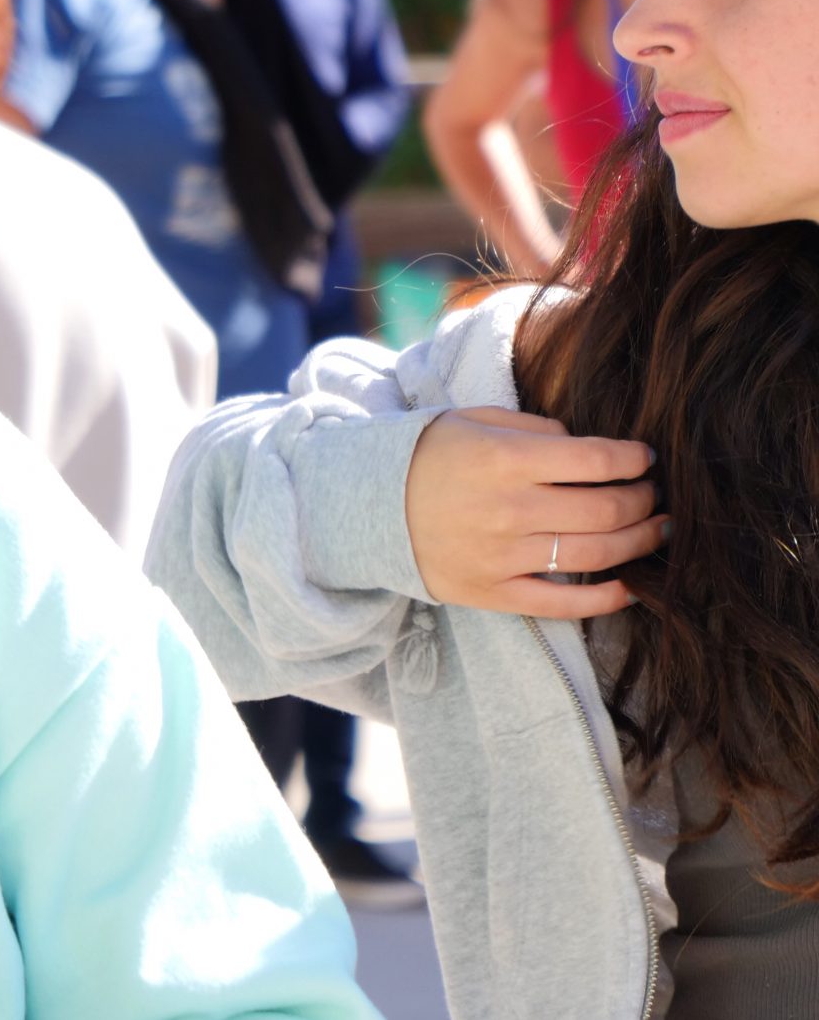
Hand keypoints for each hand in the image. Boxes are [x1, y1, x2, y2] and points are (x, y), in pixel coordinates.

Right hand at [404, 407, 664, 617]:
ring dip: (639, 542)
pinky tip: (629, 587)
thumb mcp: (473, 420)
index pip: (596, 459)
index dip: (634, 458)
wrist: (369, 506)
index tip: (645, 458)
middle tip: (653, 494)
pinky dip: (605, 599)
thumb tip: (587, 448)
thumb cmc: (429, 456)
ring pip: (595, 554)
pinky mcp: (493, 592)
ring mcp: (502, 556)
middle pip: (606, 509)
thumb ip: (535, 428)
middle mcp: (508, 509)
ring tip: (656, 530)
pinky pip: (561, 605)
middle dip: (644, 500)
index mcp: (504, 459)